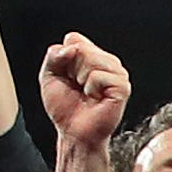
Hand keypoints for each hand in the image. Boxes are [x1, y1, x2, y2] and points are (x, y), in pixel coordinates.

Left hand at [35, 33, 131, 148]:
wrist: (74, 132)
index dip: (64, 57)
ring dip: (81, 79)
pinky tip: (95, 97)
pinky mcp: (122, 86)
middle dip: (71, 69)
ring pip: (91, 59)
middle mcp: (107, 62)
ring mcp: (117, 74)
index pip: (74, 39)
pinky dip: (91, 88)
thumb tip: (72, 47)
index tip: (67, 76)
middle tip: (77, 87)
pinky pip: (98, 75)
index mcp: (92, 57)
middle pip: (81, 47)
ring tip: (86, 92)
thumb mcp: (49, 76)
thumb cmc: (65, 109)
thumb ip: (54, 56)